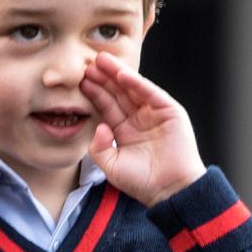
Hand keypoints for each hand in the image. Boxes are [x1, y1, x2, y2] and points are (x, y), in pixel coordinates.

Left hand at [80, 52, 205, 206]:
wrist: (171, 191)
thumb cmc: (143, 183)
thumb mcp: (111, 166)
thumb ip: (99, 148)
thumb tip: (100, 126)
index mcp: (124, 130)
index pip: (107, 106)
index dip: (94, 93)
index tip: (80, 80)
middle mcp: (139, 119)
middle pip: (118, 93)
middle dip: (103, 78)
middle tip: (87, 63)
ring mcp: (154, 114)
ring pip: (132, 89)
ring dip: (117, 74)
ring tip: (101, 60)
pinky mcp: (170, 112)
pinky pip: (151, 93)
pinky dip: (137, 83)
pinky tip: (122, 74)